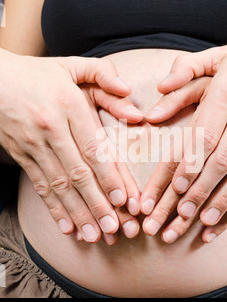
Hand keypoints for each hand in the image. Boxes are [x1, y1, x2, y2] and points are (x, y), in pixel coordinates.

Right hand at [0, 49, 141, 242]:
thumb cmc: (39, 74)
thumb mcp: (72, 65)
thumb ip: (103, 73)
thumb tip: (129, 91)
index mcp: (68, 106)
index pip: (93, 148)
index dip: (109, 176)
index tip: (124, 200)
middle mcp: (52, 129)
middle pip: (78, 174)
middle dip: (97, 204)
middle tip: (114, 229)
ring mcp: (34, 146)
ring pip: (60, 186)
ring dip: (79, 213)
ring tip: (95, 236)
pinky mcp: (23, 156)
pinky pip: (40, 187)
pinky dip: (54, 209)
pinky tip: (67, 227)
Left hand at [141, 21, 226, 242]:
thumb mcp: (216, 57)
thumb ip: (183, 73)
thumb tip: (156, 100)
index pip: (203, 135)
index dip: (188, 165)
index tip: (174, 190)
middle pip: (220, 159)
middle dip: (199, 191)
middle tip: (180, 216)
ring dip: (223, 199)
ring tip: (204, 223)